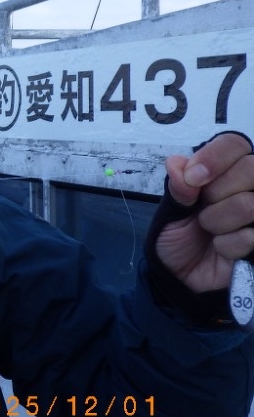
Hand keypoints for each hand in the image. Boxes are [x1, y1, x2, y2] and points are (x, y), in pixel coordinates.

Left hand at [155, 132, 253, 292]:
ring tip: (209, 229)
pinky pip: (249, 236)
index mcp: (225, 169)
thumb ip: (178, 188)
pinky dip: (226, 245)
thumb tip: (177, 165)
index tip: (193, 180)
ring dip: (217, 221)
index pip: (233, 144)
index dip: (213, 159)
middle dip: (216, 193)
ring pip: (249, 204)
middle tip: (202, 207)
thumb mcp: (170, 210)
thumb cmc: (177, 234)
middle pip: (251, 169)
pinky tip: (221, 247)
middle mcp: (248, 186)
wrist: (180, 272)